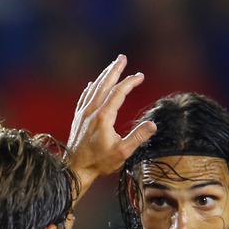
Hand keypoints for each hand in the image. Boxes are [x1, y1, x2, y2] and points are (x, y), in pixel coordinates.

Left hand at [66, 54, 156, 191]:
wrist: (74, 170)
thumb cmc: (99, 163)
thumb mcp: (122, 152)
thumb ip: (138, 137)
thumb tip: (153, 124)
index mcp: (103, 117)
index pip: (118, 92)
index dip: (130, 82)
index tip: (140, 76)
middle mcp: (91, 111)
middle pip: (104, 84)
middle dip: (114, 70)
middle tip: (122, 58)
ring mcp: (83, 114)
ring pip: (93, 89)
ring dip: (103, 76)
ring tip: (111, 66)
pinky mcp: (77, 119)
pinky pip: (84, 98)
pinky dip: (89, 88)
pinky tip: (91, 84)